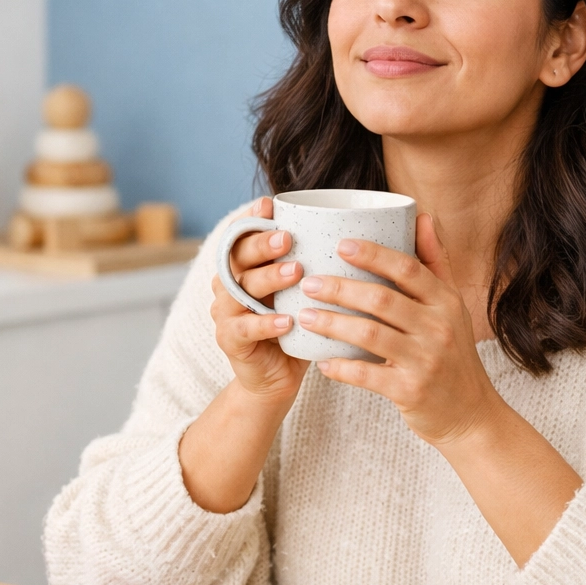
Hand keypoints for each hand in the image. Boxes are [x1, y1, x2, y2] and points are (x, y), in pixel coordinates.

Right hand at [210, 196, 309, 402]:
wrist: (276, 379)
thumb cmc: (297, 327)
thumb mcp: (304, 292)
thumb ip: (315, 263)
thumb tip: (359, 231)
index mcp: (244, 267)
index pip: (241, 235)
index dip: (251, 219)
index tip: (270, 205)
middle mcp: (229, 285)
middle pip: (237, 256)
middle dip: (263, 244)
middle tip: (289, 237)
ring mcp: (226, 313)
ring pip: (240, 290)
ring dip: (268, 278)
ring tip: (296, 271)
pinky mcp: (231, 341)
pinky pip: (245, 329)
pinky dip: (267, 324)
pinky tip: (288, 320)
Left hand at [296, 213, 502, 445]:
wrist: (470, 414)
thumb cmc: (453, 355)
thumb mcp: (453, 308)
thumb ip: (435, 263)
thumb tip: (423, 216)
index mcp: (447, 302)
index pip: (409, 269)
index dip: (373, 254)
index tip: (340, 244)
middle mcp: (439, 328)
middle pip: (382, 299)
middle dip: (340, 288)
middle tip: (308, 282)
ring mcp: (426, 360)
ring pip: (369, 334)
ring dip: (332, 323)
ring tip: (304, 316)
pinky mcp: (411, 391)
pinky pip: (367, 374)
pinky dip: (341, 367)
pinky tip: (321, 361)